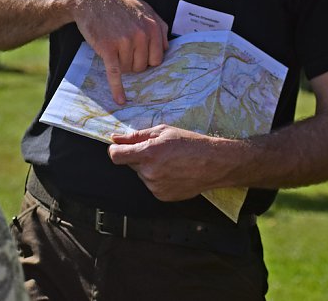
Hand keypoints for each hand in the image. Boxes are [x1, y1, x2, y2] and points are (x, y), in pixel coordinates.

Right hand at [72, 0, 168, 103]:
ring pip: (129, 69)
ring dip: (121, 66)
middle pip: (143, 66)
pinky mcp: (108, 48)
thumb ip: (159, 25)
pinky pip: (115, 73)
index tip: (139, 57)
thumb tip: (166, 47)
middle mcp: (141, 34)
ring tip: (113, 50)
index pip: (158, 58)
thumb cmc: (119, 6)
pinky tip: (120, 100)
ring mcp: (125, 42)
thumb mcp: (144, 9)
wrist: (92, 0)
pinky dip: (117, 88)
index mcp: (152, 27)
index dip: (148, 60)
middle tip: (123, 52)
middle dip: (134, 64)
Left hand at [108, 125, 225, 200]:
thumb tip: (115, 138)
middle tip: (158, 151)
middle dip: (138, 157)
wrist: (213, 164)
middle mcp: (149, 172)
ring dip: (149, 168)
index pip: (115, 156)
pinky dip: (158, 179)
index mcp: (148, 153)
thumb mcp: (163, 131)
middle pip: (130, 164)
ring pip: (142, 175)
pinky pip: (152, 185)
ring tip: (170, 162)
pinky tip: (173, 172)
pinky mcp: (161, 196)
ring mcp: (155, 187)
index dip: (116, 150)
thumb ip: (135, 136)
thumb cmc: (190, 143)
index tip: (120, 147)